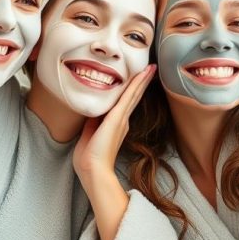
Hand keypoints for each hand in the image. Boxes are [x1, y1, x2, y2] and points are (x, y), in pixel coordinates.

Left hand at [73, 65, 155, 186]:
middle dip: (141, 83)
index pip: (124, 104)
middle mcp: (122, 121)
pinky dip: (137, 84)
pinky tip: (143, 73)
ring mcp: (121, 119)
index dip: (131, 92)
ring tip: (150, 68)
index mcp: (116, 126)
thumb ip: (91, 124)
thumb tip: (91, 113)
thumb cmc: (89, 159)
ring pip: (134, 94)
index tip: (136, 81)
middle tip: (150, 69)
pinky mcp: (118, 117)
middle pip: (133, 97)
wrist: (93, 171)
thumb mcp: (88, 136)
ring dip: (142, 80)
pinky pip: (129, 96)